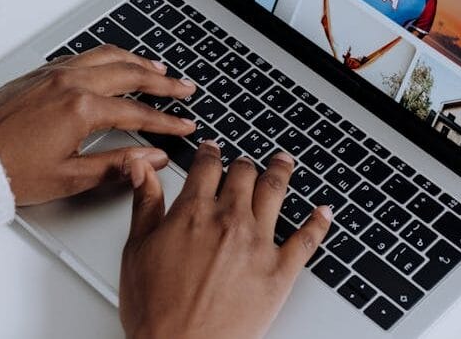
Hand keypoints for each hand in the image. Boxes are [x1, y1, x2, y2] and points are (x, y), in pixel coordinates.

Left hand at [0, 45, 196, 205]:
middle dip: (162, 82)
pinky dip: (108, 56)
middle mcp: (70, 83)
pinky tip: (114, 62)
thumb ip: (116, 165)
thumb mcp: (69, 178)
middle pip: (129, 74)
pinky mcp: (39, 73)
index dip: (166, 121)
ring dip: (137, 61)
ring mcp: (53, 74)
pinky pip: (84, 55)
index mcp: (81, 109)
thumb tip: (150, 159)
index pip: (137, 112)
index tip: (184, 126)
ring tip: (158, 68)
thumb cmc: (7, 169)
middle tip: (184, 89)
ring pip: (107, 56)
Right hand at [119, 144, 333, 338]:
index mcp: (193, 212)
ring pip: (275, 193)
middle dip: (244, 164)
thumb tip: (141, 168)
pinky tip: (324, 212)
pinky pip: (307, 239)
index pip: (207, 166)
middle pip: (244, 175)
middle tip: (247, 163)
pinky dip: (319, 222)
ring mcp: (258, 244)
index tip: (212, 150)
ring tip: (285, 163)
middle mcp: (229, 220)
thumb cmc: (155, 310)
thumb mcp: (136, 249)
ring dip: (281, 172)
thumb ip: (145, 203)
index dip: (210, 153)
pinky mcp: (280, 272)